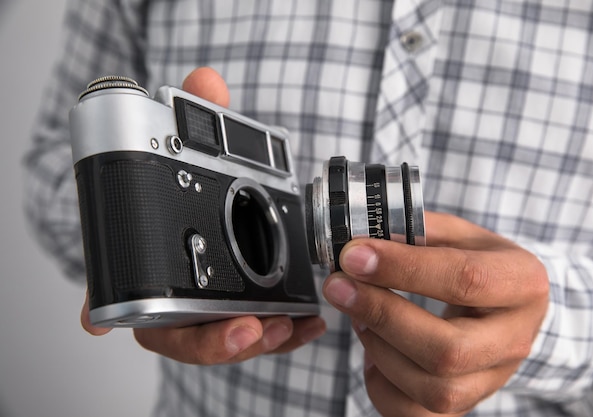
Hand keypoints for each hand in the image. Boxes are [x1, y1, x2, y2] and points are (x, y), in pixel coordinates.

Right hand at [80, 67, 325, 363]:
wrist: (215, 196)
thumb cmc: (192, 182)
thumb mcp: (194, 145)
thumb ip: (197, 116)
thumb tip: (208, 81)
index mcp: (143, 260)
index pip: (113, 290)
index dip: (105, 310)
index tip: (101, 323)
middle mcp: (169, 294)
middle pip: (176, 334)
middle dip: (209, 340)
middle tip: (245, 328)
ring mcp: (207, 308)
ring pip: (220, 340)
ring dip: (252, 340)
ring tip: (284, 328)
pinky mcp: (242, 310)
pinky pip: (257, 331)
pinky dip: (280, 332)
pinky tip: (306, 324)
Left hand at [322, 211, 548, 415]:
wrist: (511, 308)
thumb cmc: (481, 265)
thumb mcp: (463, 235)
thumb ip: (419, 231)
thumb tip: (364, 240)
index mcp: (522, 283)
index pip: (465, 280)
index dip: (403, 269)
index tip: (353, 256)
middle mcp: (515, 339)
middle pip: (449, 350)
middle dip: (383, 316)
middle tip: (338, 287)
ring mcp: (493, 379)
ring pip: (433, 389)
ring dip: (379, 348)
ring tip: (357, 313)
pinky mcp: (465, 404)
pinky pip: (416, 414)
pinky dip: (381, 384)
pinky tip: (372, 349)